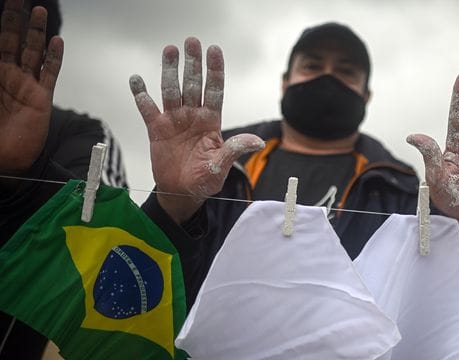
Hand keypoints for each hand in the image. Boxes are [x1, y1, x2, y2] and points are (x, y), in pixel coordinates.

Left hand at [0, 0, 62, 174]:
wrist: (6, 162)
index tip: (3, 5)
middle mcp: (7, 76)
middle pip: (12, 40)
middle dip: (14, 18)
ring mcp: (26, 85)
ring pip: (32, 52)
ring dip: (35, 31)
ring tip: (38, 11)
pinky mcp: (42, 97)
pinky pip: (50, 73)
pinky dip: (54, 57)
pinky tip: (57, 42)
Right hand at [129, 37, 263, 223]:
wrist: (182, 192)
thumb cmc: (205, 180)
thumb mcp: (222, 165)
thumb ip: (234, 149)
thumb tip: (257, 142)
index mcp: (211, 121)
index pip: (214, 90)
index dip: (214, 70)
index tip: (214, 50)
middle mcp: (193, 116)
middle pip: (192, 83)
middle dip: (193, 63)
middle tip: (191, 41)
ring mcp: (174, 120)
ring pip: (171, 89)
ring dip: (170, 70)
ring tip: (169, 50)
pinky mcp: (156, 129)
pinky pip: (147, 108)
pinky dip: (141, 94)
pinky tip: (136, 79)